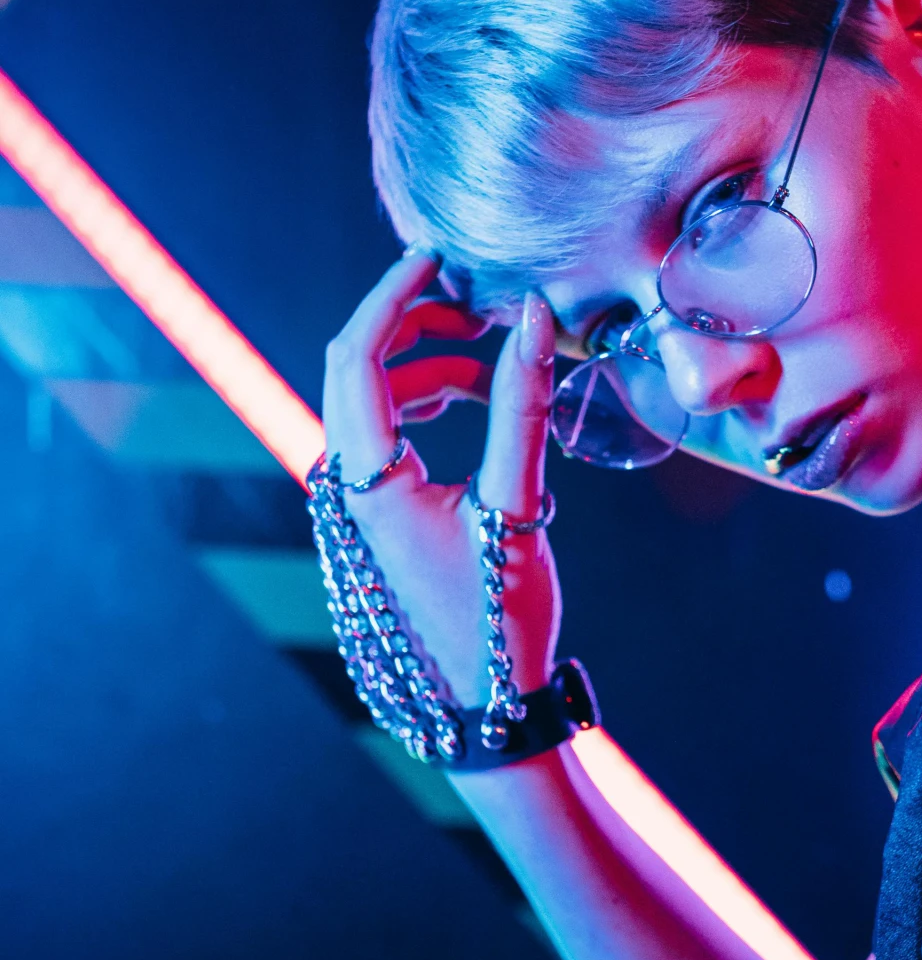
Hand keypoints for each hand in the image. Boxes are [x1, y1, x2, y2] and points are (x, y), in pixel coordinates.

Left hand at [320, 252, 560, 707]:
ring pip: (378, 398)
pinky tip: (481, 403)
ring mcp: (361, 500)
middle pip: (360, 367)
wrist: (488, 703)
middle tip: (474, 299)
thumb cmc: (499, 617)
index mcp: (368, 480)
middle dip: (415, 322)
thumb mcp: (517, 508)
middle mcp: (349, 484)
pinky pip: (392, 431)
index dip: (394, 294)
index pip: (359, 355)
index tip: (438, 256)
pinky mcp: (384, 512)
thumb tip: (535, 317)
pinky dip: (432, 402)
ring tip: (496, 359)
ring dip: (430, 364)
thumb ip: (522, 407)